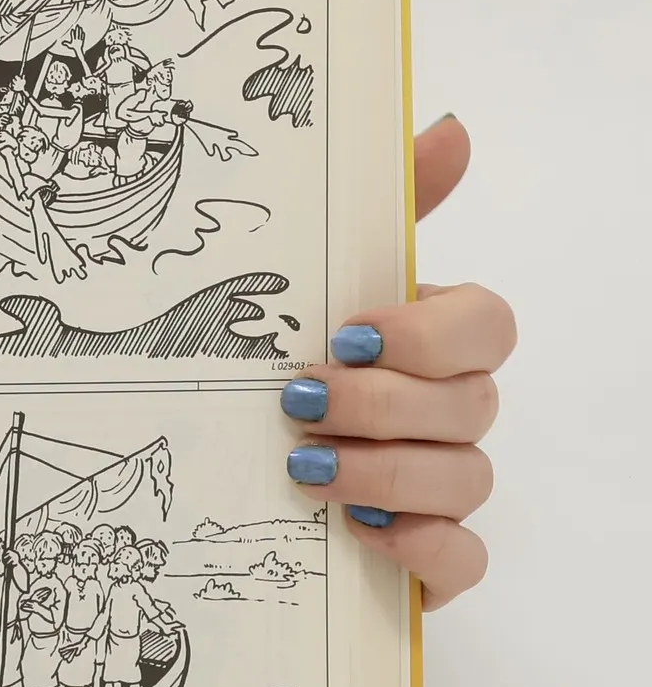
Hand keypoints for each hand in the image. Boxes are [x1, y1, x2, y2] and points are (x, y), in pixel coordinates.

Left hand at [281, 117, 514, 607]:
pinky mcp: (429, 558)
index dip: (429, 331)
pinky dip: (422, 550)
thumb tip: (452, 127)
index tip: (349, 334)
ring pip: (466, 479)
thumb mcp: (299, 285)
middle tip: (300, 405)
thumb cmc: (268, 368)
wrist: (200, 472)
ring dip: (384, 473)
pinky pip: (464, 559)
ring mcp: (444, 487)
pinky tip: (363, 535)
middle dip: (384, 404)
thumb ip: (380, 210)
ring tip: (304, 470)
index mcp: (429, 341)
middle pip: (471, 403)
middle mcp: (448, 411)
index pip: (486, 323)